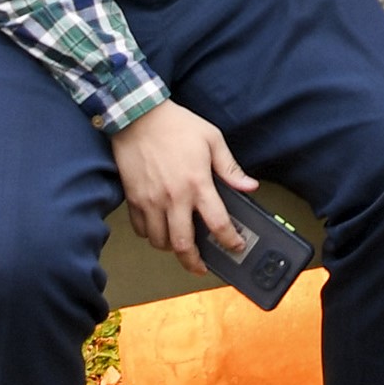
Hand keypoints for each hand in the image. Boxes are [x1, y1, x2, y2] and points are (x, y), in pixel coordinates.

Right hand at [108, 100, 256, 276]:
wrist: (138, 117)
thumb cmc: (177, 126)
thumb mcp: (212, 139)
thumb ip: (230, 167)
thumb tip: (250, 186)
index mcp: (198, 184)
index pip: (218, 223)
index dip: (229, 240)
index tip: (236, 247)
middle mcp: (174, 198)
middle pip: (183, 244)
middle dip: (194, 262)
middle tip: (202, 267)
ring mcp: (151, 201)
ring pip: (160, 241)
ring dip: (172, 249)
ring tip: (181, 246)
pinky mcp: (134, 200)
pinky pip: (141, 230)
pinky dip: (151, 236)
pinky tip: (160, 230)